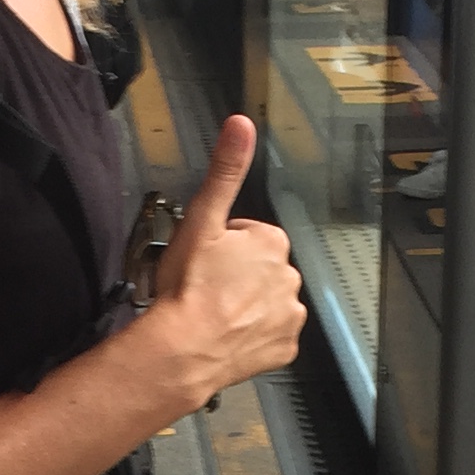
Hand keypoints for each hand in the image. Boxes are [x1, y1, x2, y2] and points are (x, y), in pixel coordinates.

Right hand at [145, 114, 302, 405]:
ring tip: (213, 313)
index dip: (222, 246)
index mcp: (272, 243)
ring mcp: (289, 315)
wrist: (184, 349)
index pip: (249, 236)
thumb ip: (225, 171)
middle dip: (238, 276)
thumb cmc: (188, 288)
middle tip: (205, 288)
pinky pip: (271, 337)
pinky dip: (253, 337)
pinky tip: (227, 336)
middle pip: (261, 269)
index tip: (203, 260)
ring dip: (246, 306)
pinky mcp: (285, 348)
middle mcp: (290, 277)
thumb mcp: (202, 219)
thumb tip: (241, 124)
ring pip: (267, 302)